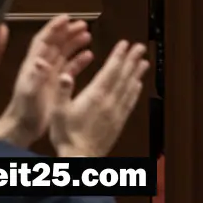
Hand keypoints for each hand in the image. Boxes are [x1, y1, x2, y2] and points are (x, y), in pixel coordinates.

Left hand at [0, 15, 92, 147]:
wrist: (24, 127)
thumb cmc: (25, 109)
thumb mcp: (29, 92)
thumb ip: (35, 76)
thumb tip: (41, 60)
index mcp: (33, 64)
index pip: (43, 40)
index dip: (53, 27)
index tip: (66, 17)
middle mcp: (42, 65)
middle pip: (56, 43)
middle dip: (68, 32)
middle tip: (83, 24)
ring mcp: (50, 74)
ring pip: (63, 53)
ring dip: (74, 43)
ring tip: (88, 35)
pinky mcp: (56, 83)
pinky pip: (70, 68)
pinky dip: (79, 60)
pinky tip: (90, 56)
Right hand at [50, 40, 148, 156]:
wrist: (80, 159)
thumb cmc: (67, 135)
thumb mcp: (58, 112)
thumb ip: (62, 91)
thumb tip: (65, 74)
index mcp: (95, 96)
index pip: (110, 71)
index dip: (118, 56)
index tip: (125, 44)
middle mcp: (109, 101)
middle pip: (123, 76)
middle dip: (132, 60)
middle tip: (140, 47)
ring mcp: (116, 111)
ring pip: (129, 87)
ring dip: (137, 73)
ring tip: (144, 61)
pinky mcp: (119, 121)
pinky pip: (130, 102)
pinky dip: (135, 91)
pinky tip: (138, 85)